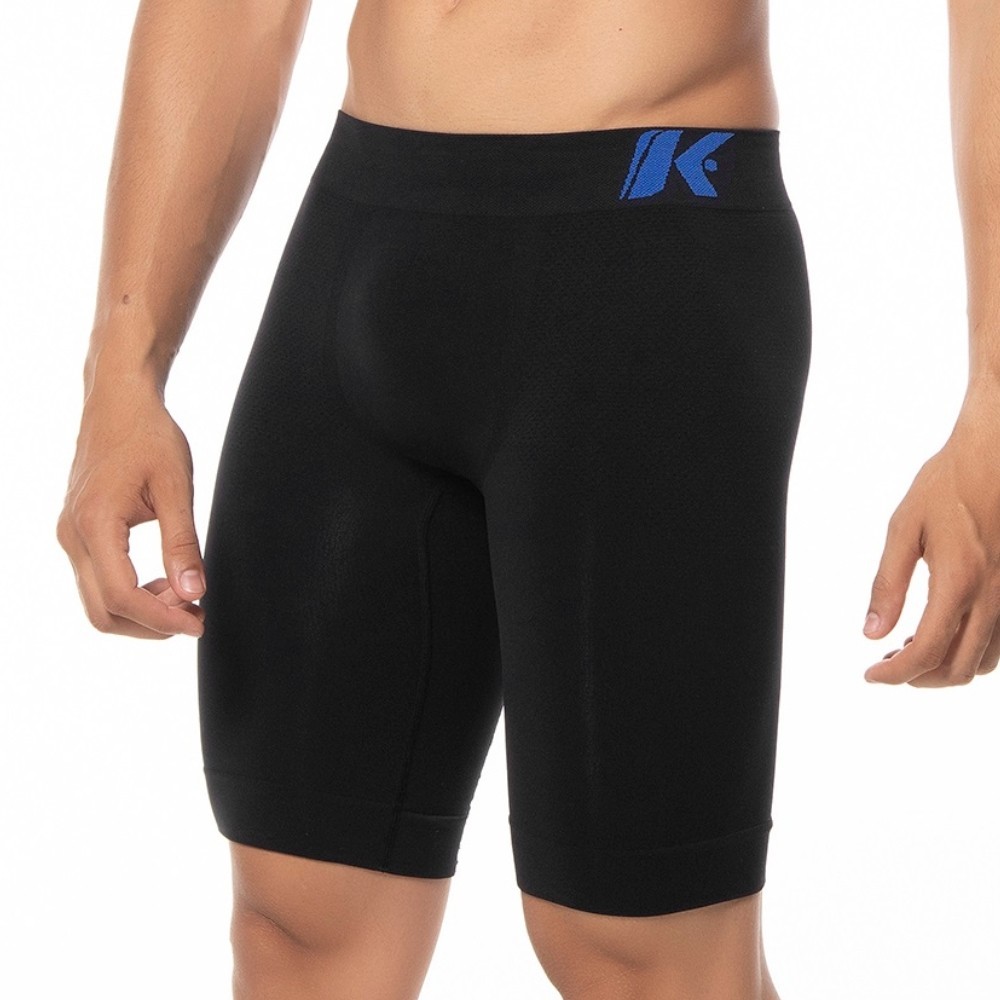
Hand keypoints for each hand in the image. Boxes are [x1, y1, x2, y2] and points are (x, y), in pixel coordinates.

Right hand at [56, 378, 205, 638]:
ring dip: (143, 610)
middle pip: (104, 611)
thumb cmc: (148, 435)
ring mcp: (71, 536)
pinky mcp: (78, 533)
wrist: (119, 402)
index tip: (198, 622)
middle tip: (196, 611)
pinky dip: (132, 593)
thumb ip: (183, 542)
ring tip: (185, 593)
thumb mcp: (176, 487)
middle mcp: (73, 535)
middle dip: (152, 623)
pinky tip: (165, 580)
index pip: (123, 596)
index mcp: (95, 523)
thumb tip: (195, 591)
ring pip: (99, 602)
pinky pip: (98, 581)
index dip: (162, 619)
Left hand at [862, 385, 999, 685]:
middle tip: (886, 666)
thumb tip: (871, 632)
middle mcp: (993, 597)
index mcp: (959, 582)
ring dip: (945, 668)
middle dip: (918, 678)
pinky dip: (969, 652)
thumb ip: (887, 584)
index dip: (895, 674)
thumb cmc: (947, 485)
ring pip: (983, 662)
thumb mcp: (904, 529)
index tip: (871, 675)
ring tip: (909, 649)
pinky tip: (940, 631)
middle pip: (957, 669)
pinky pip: (999, 642)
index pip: (925, 652)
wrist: (995, 455)